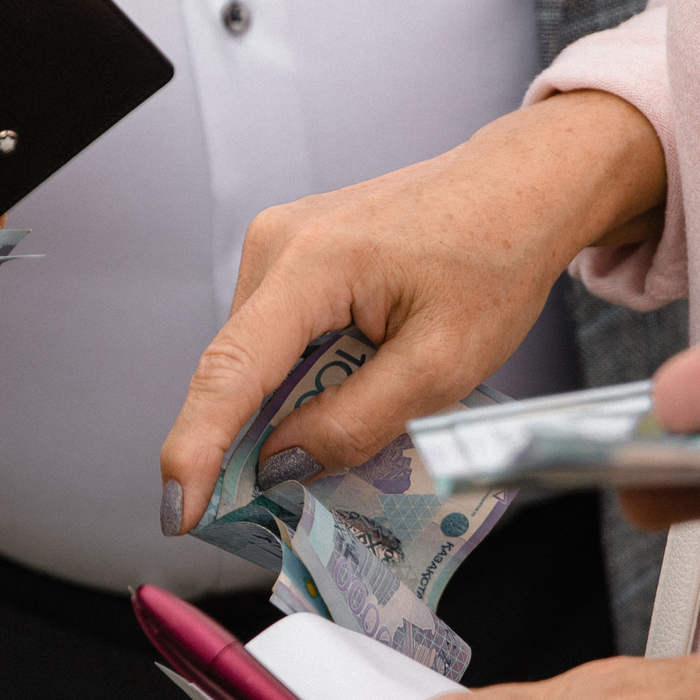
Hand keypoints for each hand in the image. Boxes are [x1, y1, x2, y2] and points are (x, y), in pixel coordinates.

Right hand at [158, 90, 664, 532]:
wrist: (521, 186)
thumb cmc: (496, 259)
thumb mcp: (441, 365)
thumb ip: (355, 421)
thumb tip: (281, 463)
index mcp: (312, 264)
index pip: (230, 372)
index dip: (196, 451)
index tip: (178, 512)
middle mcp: (277, 244)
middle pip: (234, 371)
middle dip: (243, 444)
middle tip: (275, 509)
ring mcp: (280, 242)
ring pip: (254, 359)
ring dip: (277, 410)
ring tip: (334, 442)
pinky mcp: (294, 252)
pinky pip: (275, 337)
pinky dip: (295, 380)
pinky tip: (338, 398)